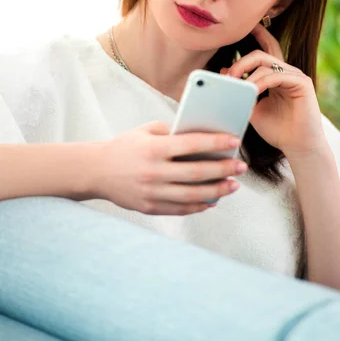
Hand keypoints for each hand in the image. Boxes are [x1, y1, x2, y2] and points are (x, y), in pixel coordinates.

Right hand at [92, 121, 246, 214]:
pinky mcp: (149, 208)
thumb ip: (172, 132)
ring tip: (233, 185)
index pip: (191, 144)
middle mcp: (153, 172)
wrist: (96, 171)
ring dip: (217, 191)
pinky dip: (199, 205)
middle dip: (223, 169)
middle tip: (241, 166)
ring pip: (192, 194)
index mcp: (153, 149)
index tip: (235, 140)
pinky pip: (180, 208)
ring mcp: (151, 192)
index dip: (215, 142)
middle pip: (196, 172)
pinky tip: (213, 199)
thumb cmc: (125, 147)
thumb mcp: (145, 131)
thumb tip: (203, 137)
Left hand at [221, 23, 326, 158]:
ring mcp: (296, 76)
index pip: (266, 49)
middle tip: (228, 75)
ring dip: (246, 73)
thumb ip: (240, 91)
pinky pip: (276, 75)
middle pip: (261, 54)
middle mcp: (287, 72)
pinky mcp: (303, 83)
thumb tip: (223, 72)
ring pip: (266, 63)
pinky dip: (260, 82)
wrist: (298, 148)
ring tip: (234, 85)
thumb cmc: (277, 130)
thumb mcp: (252, 109)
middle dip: (241, 62)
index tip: (246, 26)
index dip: (258, 35)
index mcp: (276, 75)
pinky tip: (251, 91)